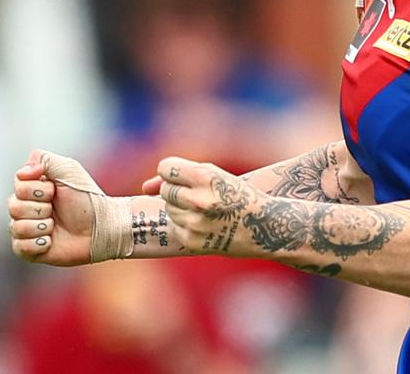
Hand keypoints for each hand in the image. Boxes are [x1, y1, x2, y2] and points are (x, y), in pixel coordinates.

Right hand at [7, 149, 94, 265]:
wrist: (101, 227)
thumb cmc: (87, 198)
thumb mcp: (69, 170)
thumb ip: (44, 160)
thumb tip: (22, 171)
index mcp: (34, 188)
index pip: (18, 184)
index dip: (37, 188)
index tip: (55, 189)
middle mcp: (27, 208)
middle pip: (13, 206)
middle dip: (41, 207)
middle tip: (57, 209)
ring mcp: (27, 229)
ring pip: (16, 227)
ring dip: (42, 225)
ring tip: (56, 225)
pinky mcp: (30, 250)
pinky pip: (19, 246)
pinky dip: (38, 243)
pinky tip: (52, 240)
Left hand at [142, 157, 261, 254]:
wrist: (265, 227)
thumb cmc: (237, 195)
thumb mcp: (214, 176)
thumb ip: (178, 176)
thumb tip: (143, 188)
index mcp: (205, 177)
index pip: (166, 168)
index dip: (174, 171)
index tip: (184, 176)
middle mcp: (198, 200)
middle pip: (166, 190)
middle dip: (178, 190)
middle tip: (200, 195)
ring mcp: (194, 223)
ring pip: (169, 209)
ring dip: (181, 208)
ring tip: (205, 210)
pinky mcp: (192, 241)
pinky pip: (174, 227)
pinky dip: (185, 224)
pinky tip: (205, 224)